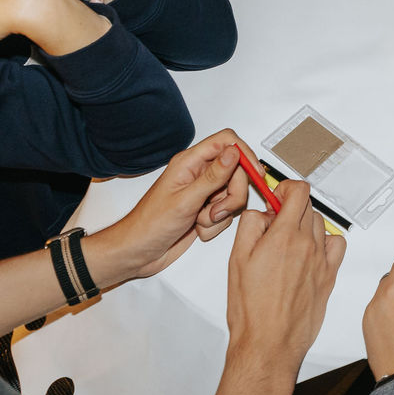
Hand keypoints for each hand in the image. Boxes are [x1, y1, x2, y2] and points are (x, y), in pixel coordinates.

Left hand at [92, 131, 250, 281]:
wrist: (138, 253)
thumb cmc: (149, 225)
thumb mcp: (185, 200)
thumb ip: (213, 176)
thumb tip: (233, 152)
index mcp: (189, 162)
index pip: (226, 142)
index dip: (244, 154)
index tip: (255, 173)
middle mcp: (198, 174)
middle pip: (235, 172)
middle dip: (232, 195)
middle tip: (216, 210)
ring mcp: (202, 193)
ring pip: (232, 195)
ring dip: (221, 213)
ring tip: (200, 221)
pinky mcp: (205, 210)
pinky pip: (226, 213)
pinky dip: (215, 225)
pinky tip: (197, 228)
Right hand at [224, 181, 344, 371]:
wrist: (268, 343)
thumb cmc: (251, 310)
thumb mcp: (236, 260)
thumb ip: (250, 226)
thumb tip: (260, 213)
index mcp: (283, 237)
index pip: (298, 191)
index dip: (286, 187)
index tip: (276, 194)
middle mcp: (306, 245)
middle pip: (308, 206)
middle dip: (290, 207)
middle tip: (274, 221)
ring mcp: (321, 261)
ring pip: (320, 224)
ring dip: (305, 223)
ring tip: (288, 239)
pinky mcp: (329, 277)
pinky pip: (337, 245)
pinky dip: (326, 240)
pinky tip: (311, 249)